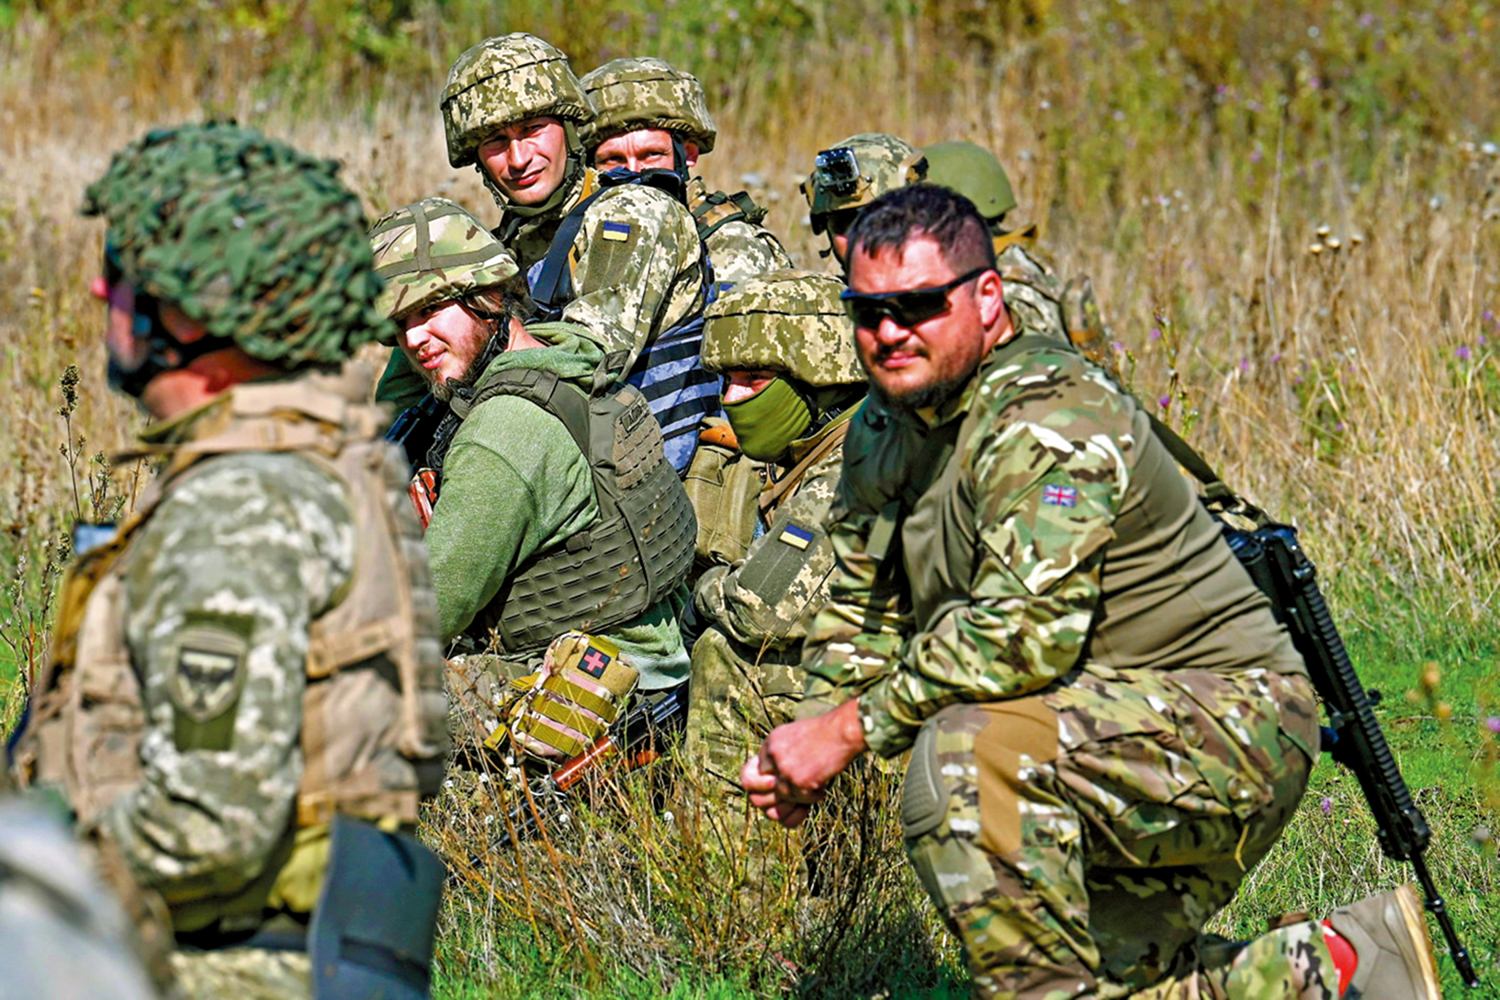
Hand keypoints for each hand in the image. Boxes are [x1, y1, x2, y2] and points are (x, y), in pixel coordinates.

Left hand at [741, 698, 867, 827]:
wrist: (843, 731)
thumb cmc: (824, 735)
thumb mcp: (792, 738)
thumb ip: (777, 759)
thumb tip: (771, 793)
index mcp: (769, 743)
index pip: (750, 776)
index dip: (766, 785)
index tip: (780, 784)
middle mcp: (773, 756)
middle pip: (756, 796)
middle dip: (773, 802)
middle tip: (791, 798)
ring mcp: (785, 770)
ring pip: (782, 800)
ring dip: (798, 799)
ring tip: (813, 788)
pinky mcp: (800, 782)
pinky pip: (801, 802)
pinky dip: (813, 799)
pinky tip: (822, 788)